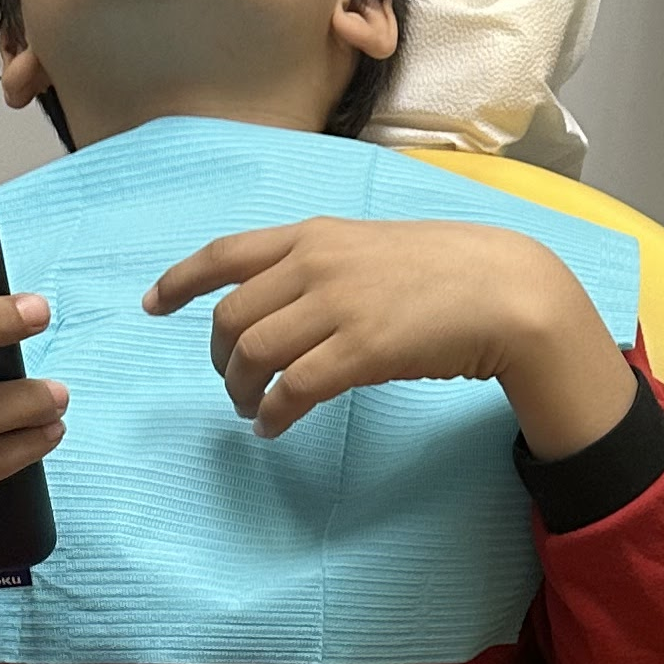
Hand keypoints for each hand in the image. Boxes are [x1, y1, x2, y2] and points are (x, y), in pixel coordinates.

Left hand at [143, 217, 634, 458]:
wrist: (509, 290)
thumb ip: (326, 266)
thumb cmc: (450, 272)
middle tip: (232, 385)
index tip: (155, 304)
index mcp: (315, 235)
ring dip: (242, 391)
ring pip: (253, 354)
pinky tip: (276, 428)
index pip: (225, 253)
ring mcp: (338, 306)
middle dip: (220, 358)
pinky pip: (294, 389)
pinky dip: (274, 414)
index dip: (181, 281)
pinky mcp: (361, 350)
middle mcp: (316, 264)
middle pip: (231, 316)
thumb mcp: (375, 248)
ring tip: (254, 411)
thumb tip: (289, 303)